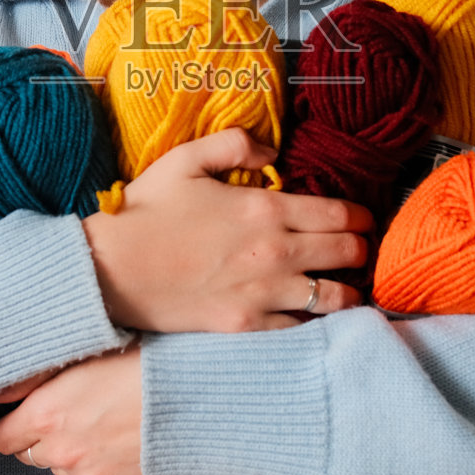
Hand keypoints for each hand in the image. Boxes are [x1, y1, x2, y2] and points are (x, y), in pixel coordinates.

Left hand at [0, 342, 145, 474]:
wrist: (197, 397)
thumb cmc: (145, 362)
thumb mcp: (86, 352)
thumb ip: (39, 376)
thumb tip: (0, 393)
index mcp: (46, 413)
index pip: (0, 438)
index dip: (7, 426)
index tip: (18, 419)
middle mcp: (61, 450)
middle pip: (30, 456)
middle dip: (42, 439)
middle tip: (69, 416)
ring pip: (63, 472)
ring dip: (72, 456)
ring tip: (103, 428)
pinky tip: (119, 449)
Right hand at [82, 128, 371, 332]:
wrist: (110, 270)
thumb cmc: (146, 211)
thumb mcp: (186, 159)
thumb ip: (235, 144)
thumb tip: (273, 150)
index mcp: (266, 208)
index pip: (339, 213)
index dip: (361, 215)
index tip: (364, 218)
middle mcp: (276, 251)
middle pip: (346, 253)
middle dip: (361, 249)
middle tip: (361, 250)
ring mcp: (264, 293)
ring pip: (334, 297)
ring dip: (348, 291)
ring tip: (348, 288)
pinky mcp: (247, 326)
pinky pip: (299, 330)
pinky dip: (314, 324)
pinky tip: (314, 319)